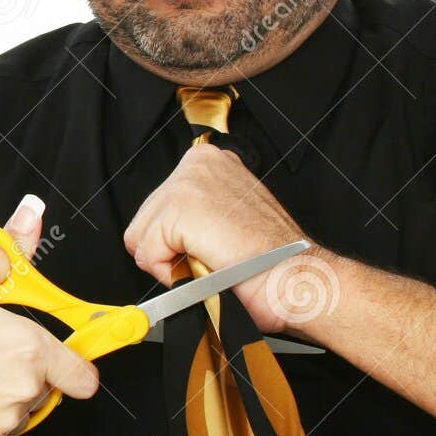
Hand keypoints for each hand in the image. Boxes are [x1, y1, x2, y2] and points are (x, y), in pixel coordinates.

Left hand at [121, 143, 328, 333]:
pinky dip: (170, 273)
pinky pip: (147, 255)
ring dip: (170, 262)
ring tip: (210, 259)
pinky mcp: (180, 209)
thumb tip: (165, 233)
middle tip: (210, 256)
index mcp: (207, 161)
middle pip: (144, 220)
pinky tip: (206, 264)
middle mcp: (196, 163)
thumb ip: (195, 212)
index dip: (175, 239)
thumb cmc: (271, 257)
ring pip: (140, 238)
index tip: (208, 244)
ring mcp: (187, 182)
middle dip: (169, 250)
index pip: (158, 206)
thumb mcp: (227, 215)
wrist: (295, 275)